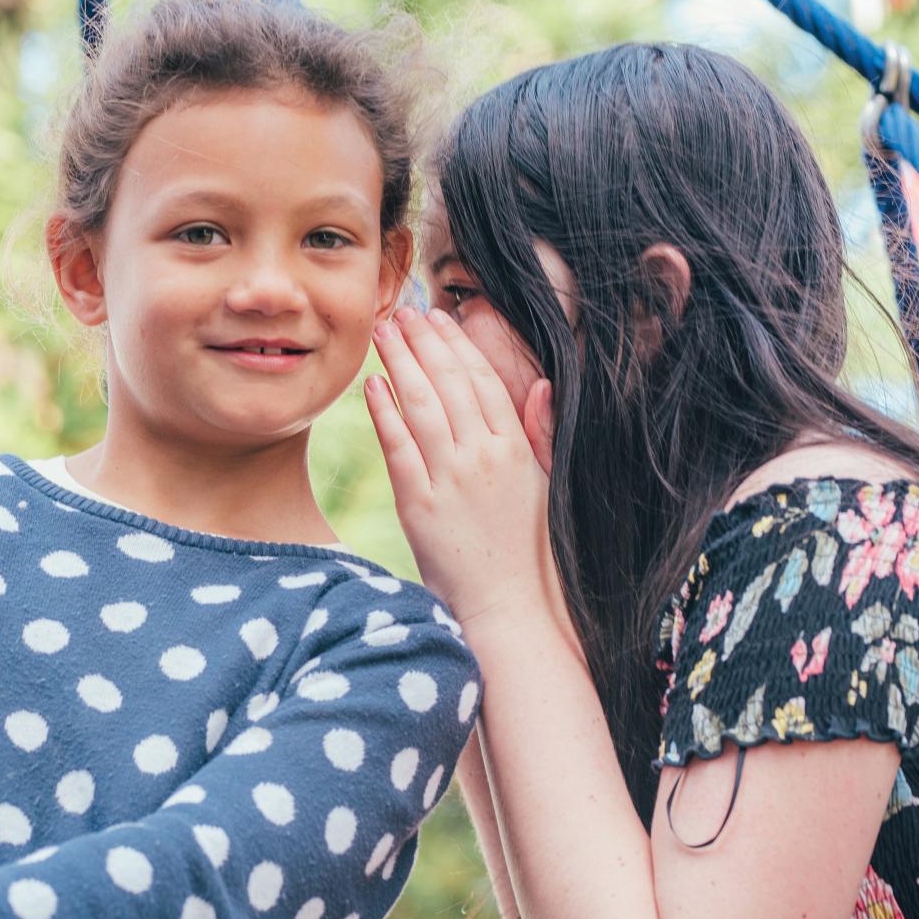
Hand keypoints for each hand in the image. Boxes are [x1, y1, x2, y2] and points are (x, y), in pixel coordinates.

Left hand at [365, 306, 565, 638]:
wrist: (509, 608)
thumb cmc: (527, 550)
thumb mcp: (545, 485)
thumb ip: (540, 433)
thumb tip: (542, 384)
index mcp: (517, 448)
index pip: (484, 381)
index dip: (459, 345)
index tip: (441, 318)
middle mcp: (484, 456)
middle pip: (449, 383)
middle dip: (424, 341)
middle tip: (403, 311)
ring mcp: (451, 478)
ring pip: (421, 404)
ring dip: (400, 362)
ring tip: (384, 332)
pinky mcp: (420, 504)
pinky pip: (398, 446)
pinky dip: (383, 411)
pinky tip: (372, 384)